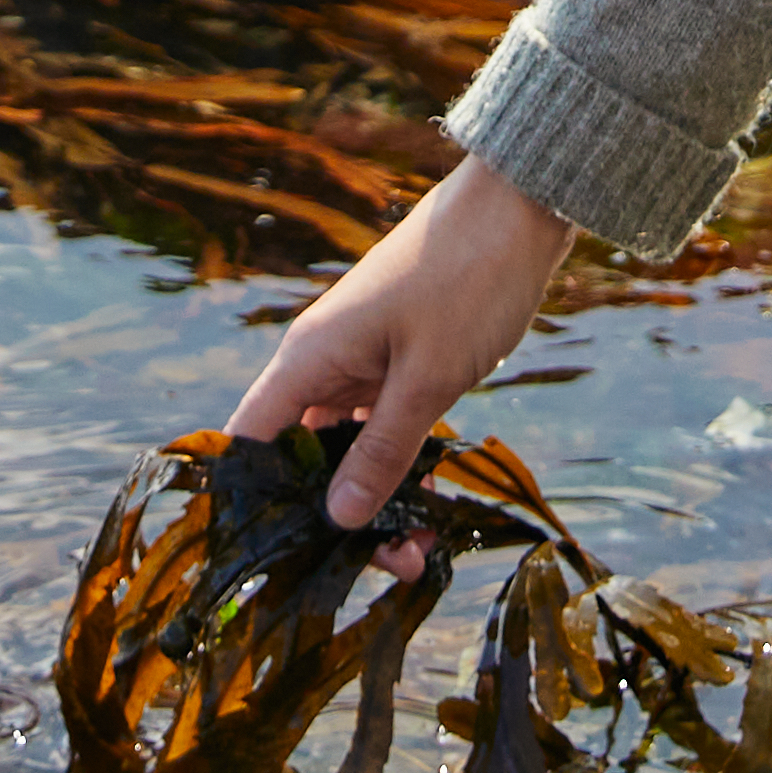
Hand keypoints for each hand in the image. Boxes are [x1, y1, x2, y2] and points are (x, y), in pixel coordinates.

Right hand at [226, 156, 580, 548]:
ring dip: (378, 494)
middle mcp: (325, 360)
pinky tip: (435, 501)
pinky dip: (404, 462)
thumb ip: (383, 450)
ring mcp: (363, 359)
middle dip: (337, 514)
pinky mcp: (400, 358)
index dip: (255, 501)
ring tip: (422, 548)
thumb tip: (338, 519)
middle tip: (394, 565)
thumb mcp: (428, 379)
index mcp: (310, 357)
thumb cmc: (468, 279)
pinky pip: (384, 423)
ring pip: (349, 445)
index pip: (250, 440)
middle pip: (303, 455)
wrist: (521, 207)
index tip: (284, 558)